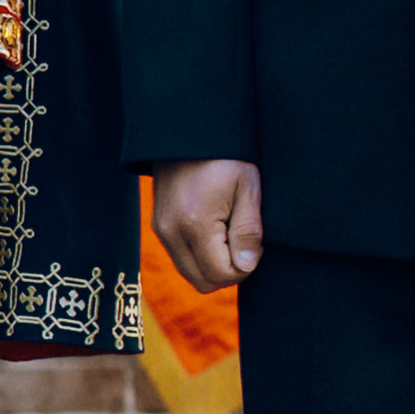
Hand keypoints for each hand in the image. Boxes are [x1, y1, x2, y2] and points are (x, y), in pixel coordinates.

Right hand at [151, 158, 266, 290]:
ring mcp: (161, 231)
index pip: (221, 274)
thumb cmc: (225, 156)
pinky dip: (201, 257)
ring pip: (191, 274)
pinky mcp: (159, 227)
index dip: (245, 267)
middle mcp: (171, 233)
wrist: (189, 131)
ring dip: (214, 266)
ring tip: (231, 235)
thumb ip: (248, 231)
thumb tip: (246, 267)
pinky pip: (182, 259)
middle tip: (245, 244)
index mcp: (195, 224)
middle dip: (230, 272)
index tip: (255, 242)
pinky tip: (216, 232)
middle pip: (203, 282)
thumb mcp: (246, 188)